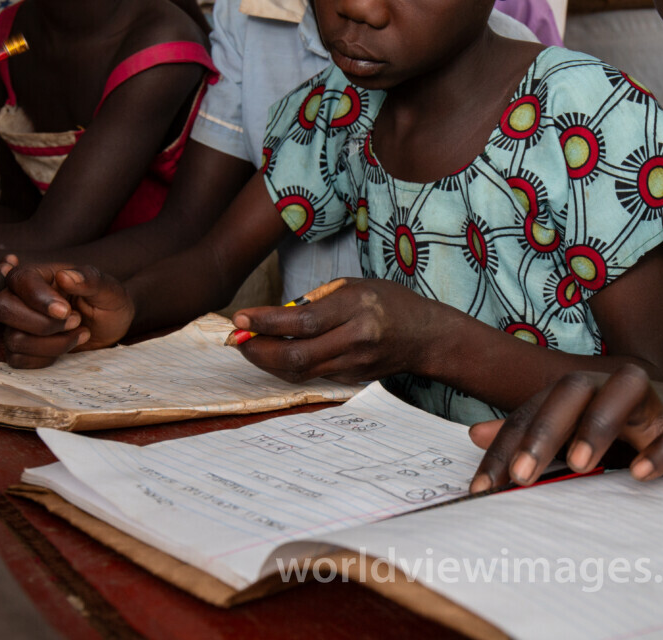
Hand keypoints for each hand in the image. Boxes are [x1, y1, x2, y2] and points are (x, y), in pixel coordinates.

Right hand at [0, 264, 133, 368]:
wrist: (112, 327)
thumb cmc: (108, 301)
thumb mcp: (109, 289)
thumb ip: (89, 279)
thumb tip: (64, 276)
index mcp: (39, 274)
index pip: (20, 280)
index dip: (38, 298)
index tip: (65, 311)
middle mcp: (21, 297)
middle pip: (1, 309)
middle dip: (41, 324)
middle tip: (76, 321)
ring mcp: (18, 324)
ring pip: (13, 339)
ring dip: (52, 343)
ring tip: (82, 332)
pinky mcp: (21, 348)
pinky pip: (18, 359)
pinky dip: (47, 358)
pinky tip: (68, 346)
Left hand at [230, 277, 435, 384]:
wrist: (426, 336)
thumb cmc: (389, 302)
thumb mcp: (355, 285)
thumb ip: (316, 299)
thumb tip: (274, 316)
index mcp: (357, 307)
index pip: (303, 321)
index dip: (266, 322)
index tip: (240, 319)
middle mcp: (356, 338)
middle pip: (296, 355)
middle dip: (258, 350)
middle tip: (237, 339)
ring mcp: (355, 364)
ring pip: (299, 371)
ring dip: (267, 361)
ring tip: (248, 346)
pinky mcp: (352, 378)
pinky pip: (311, 375)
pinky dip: (287, 366)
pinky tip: (274, 355)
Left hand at [466, 365, 662, 494]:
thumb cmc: (622, 436)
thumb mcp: (572, 438)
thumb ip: (529, 437)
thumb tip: (474, 435)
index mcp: (579, 393)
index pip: (534, 411)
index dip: (506, 447)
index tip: (484, 489)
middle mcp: (612, 389)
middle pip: (575, 388)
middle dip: (545, 429)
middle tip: (521, 476)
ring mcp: (655, 404)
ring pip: (629, 386)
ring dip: (600, 422)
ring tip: (578, 465)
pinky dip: (662, 449)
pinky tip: (640, 476)